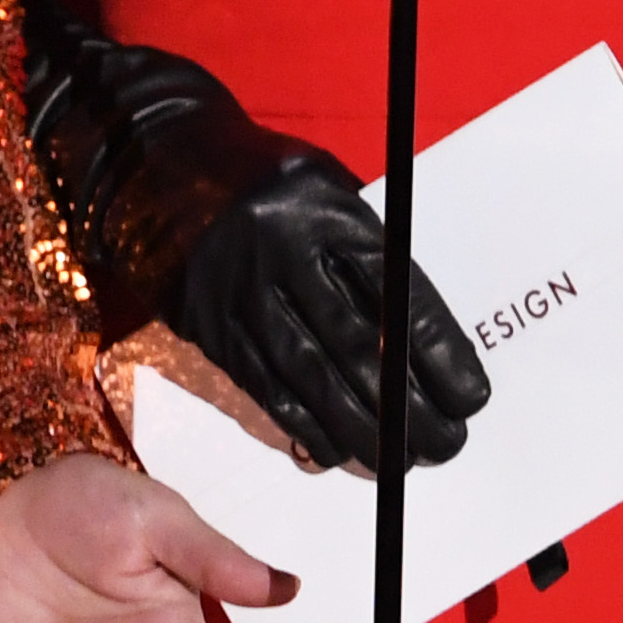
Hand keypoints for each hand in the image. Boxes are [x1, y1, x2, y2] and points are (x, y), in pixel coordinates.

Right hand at [178, 148, 487, 475]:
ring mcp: (236, 288)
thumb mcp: (323, 184)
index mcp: (321, 206)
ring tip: (399, 460)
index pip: (394, 290)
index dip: (437, 350)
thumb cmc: (262, 177)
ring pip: (309, 376)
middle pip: (356, 343)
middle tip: (446, 442)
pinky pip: (262, 385)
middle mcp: (278, 247)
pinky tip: (335, 449)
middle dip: (407, 405)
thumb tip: (416, 334)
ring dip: (360, 428)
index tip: (470, 394)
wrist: (153, 163)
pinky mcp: (204, 322)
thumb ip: (365, 247)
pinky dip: (302, 424)